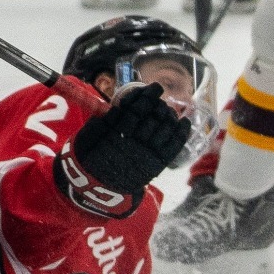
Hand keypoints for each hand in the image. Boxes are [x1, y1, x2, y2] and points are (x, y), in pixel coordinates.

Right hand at [64, 82, 190, 202]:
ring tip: (168, 109)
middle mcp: (135, 142)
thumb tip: (122, 102)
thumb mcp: (89, 136)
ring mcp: (149, 153)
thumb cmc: (91, 158)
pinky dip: (181, 131)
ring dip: (169, 115)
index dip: (148, 96)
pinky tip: (184, 121)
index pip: (137, 109)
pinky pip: (175, 145)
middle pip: (153, 116)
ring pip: (165, 128)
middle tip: (160, 98)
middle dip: (159, 104)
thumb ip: (105, 119)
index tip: (154, 86)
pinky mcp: (158, 163)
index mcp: (118, 133)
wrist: (100, 186)